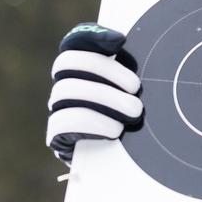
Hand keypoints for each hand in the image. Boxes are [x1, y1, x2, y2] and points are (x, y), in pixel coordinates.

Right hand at [46, 23, 142, 164]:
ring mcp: (59, 111)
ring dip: (106, 99)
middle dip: (106, 71)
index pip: (74, 43)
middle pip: (67, 63)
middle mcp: (66, 87)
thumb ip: (136, 67)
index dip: (91, 35)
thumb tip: (124, 41)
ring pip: (66, 91)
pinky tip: (115, 130)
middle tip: (136, 87)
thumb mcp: (143, 93)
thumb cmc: (140, 122)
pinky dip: (93, 123)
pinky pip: (63, 122)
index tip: (120, 40)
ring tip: (135, 112)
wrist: (128, 166)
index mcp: (84, 71)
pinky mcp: (58, 138)